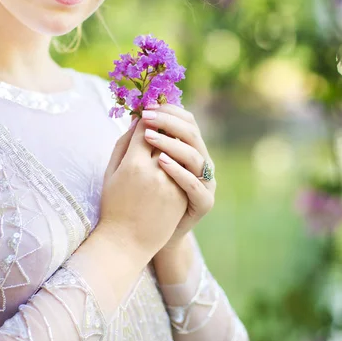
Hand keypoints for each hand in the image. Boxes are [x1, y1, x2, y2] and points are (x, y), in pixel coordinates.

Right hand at [96, 118, 187, 257]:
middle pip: (167, 135)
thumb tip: (136, 121)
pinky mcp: (183, 193)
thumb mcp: (110, 174)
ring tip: (168, 129)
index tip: (146, 112)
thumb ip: (122, 146)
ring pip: (181, 148)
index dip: (147, 118)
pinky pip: (187, 166)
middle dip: (164, 121)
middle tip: (160, 113)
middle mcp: (155, 172)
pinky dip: (183, 152)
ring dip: (176, 134)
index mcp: (133, 165)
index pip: (145, 129)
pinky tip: (178, 147)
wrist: (129, 241)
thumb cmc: (113, 205)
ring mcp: (173, 183)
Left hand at [141, 105, 215, 247]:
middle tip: (146, 116)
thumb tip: (135, 115)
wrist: (146, 236)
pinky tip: (160, 162)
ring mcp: (206, 183)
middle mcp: (202, 163)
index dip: (168, 111)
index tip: (146, 104)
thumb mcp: (138, 165)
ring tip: (148, 136)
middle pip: (192, 134)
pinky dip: (178, 171)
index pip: (186, 122)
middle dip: (168, 122)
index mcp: (190, 150)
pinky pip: (194, 184)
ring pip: (194, 156)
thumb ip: (139, 142)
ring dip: (170, 143)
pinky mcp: (204, 202)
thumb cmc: (140, 197)